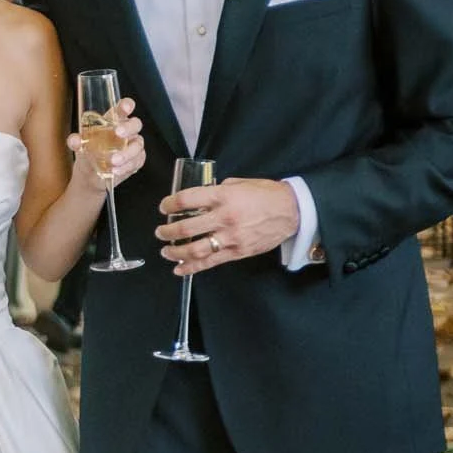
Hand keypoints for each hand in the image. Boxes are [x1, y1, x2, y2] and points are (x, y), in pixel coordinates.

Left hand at [70, 96, 144, 195]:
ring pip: (137, 146)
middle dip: (128, 128)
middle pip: (135, 124)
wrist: (90, 175)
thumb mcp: (80, 146)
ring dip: (126, 153)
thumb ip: (76, 141)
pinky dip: (126, 166)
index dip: (127, 105)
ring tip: (113, 161)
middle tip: (118, 133)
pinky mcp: (136, 160)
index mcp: (114, 121)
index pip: (123, 109)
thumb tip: (74, 140)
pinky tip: (115, 170)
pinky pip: (136, 162)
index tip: (126, 106)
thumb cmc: (89, 152)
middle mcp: (126, 131)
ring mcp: (133, 145)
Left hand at [157, 177, 298, 274]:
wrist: (291, 211)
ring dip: (175, 252)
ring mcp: (230, 237)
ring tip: (165, 251)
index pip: (187, 200)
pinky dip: (192, 268)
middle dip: (167, 232)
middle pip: (186, 228)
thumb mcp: (239, 183)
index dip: (170, 204)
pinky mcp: (237, 252)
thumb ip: (217, 191)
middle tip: (160, 232)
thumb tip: (200, 199)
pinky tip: (179, 269)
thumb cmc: (266, 194)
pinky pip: (210, 262)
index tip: (164, 208)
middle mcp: (224, 217)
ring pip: (195, 249)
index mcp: (223, 196)